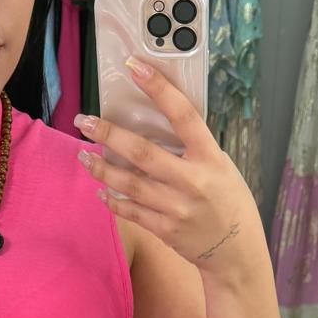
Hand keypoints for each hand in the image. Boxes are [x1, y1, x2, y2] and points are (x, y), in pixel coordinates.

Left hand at [74, 61, 259, 273]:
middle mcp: (192, 181)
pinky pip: (131, 212)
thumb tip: (157, 126)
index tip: (134, 67)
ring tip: (82, 156)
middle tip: (84, 122)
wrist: (235, 250)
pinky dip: (113, 200)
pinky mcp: (164, 229)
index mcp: (210, 157)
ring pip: (130, 184)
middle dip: (109, 134)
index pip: (183, 115)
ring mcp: (176, 207)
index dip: (158, 88)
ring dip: (102, 168)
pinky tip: (100, 189)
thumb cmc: (229, 201)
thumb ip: (193, 148)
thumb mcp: (220, 166)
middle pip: (143, 152)